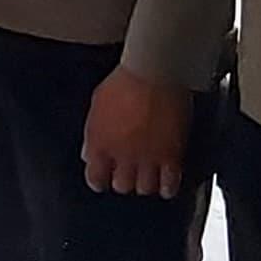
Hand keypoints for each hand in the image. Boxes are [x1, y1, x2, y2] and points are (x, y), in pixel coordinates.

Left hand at [82, 70, 196, 197]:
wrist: (155, 72)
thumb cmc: (125, 80)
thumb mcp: (98, 104)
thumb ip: (93, 133)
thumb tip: (89, 153)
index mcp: (100, 144)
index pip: (95, 179)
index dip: (100, 180)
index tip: (104, 179)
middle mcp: (122, 156)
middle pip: (122, 186)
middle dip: (125, 180)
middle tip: (130, 171)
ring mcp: (147, 158)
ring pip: (145, 188)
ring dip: (147, 182)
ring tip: (151, 174)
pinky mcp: (171, 156)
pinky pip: (170, 185)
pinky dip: (169, 186)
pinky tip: (169, 180)